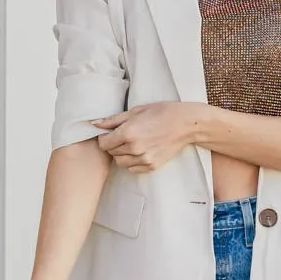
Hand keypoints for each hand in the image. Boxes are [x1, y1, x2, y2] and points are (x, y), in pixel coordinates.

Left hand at [91, 102, 205, 172]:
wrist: (185, 124)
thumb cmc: (161, 113)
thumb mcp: (136, 111)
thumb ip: (113, 120)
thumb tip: (95, 124)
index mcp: (127, 133)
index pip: (103, 144)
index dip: (104, 138)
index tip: (111, 133)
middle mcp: (134, 148)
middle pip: (111, 153)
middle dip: (114, 145)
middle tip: (124, 136)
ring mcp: (143, 159)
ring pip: (121, 163)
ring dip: (122, 154)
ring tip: (133, 144)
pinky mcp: (151, 166)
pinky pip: (133, 169)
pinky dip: (132, 162)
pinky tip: (140, 151)